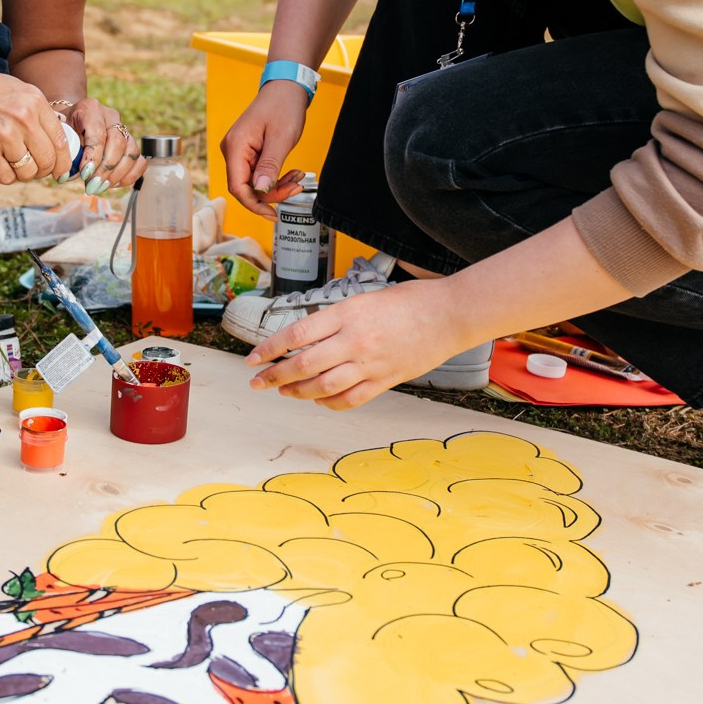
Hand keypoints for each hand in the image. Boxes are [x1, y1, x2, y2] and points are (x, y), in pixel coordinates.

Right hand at [0, 63, 69, 184]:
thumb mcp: (16, 90)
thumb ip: (38, 113)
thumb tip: (58, 142)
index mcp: (34, 101)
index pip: (61, 141)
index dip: (63, 162)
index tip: (60, 170)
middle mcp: (22, 118)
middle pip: (47, 161)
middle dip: (43, 170)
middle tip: (34, 169)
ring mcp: (3, 135)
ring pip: (27, 172)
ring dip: (22, 173)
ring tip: (11, 161)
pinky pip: (6, 177)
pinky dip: (5, 175)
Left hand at [57, 96, 145, 189]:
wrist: (73, 121)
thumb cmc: (66, 130)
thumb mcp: (61, 136)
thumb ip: (66, 153)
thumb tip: (68, 175)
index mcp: (90, 109)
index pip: (97, 133)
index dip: (93, 156)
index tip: (84, 174)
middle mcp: (111, 116)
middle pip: (118, 143)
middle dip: (105, 169)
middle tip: (92, 185)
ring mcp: (124, 129)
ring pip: (131, 153)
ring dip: (117, 175)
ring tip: (101, 187)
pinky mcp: (132, 143)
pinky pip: (140, 161)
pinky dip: (129, 176)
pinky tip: (114, 184)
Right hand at [220, 81, 311, 217]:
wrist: (286, 87)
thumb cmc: (283, 106)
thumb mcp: (281, 138)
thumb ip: (269, 166)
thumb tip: (259, 191)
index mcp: (235, 147)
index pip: (237, 187)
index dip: (254, 204)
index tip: (273, 214)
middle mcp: (232, 150)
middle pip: (246, 187)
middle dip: (272, 193)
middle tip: (296, 187)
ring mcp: (239, 151)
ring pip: (254, 182)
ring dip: (277, 185)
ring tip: (297, 178)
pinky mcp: (248, 151)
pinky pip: (259, 172)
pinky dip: (275, 176)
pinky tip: (291, 173)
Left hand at [246, 281, 470, 409]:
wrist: (449, 314)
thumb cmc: (410, 301)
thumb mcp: (364, 300)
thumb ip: (336, 319)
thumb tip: (306, 338)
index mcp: (347, 314)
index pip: (296, 334)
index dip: (269, 349)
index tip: (253, 358)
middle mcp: (354, 340)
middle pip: (303, 365)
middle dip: (274, 376)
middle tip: (257, 382)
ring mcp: (370, 364)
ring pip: (322, 387)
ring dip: (297, 392)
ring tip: (284, 392)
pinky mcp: (386, 380)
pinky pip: (349, 400)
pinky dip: (329, 403)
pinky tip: (319, 400)